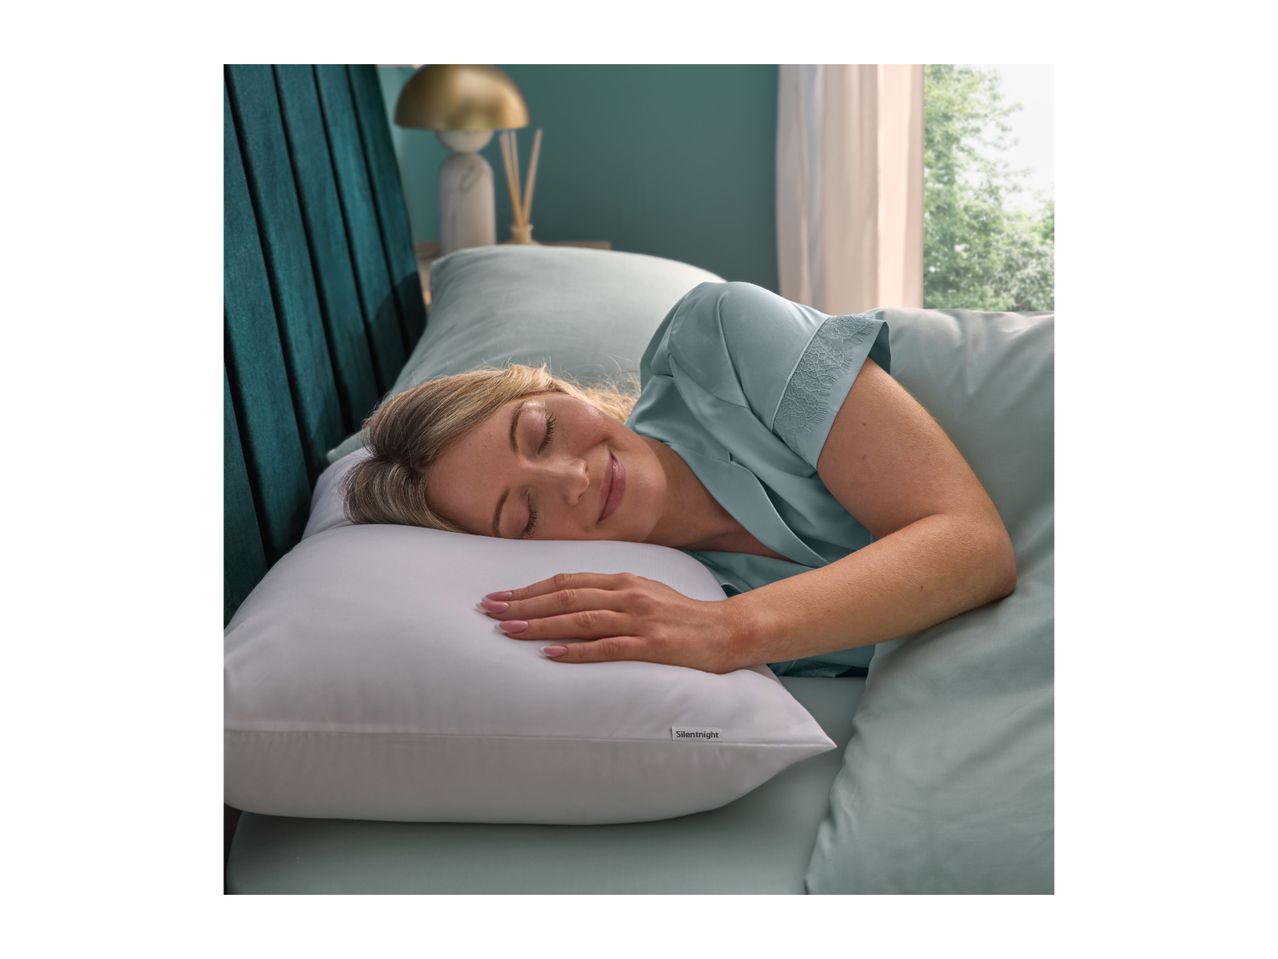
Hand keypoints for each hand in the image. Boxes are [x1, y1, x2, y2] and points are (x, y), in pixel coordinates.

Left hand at [478, 572, 741, 672]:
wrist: (726, 631)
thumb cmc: (682, 616)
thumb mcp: (645, 593)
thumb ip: (610, 594)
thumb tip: (570, 600)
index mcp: (623, 580)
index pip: (566, 581)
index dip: (530, 588)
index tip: (500, 595)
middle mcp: (627, 595)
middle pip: (565, 597)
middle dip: (523, 603)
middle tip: (490, 609)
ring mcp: (638, 620)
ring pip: (579, 619)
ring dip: (540, 625)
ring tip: (508, 630)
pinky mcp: (650, 645)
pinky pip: (606, 647)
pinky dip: (575, 651)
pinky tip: (550, 654)